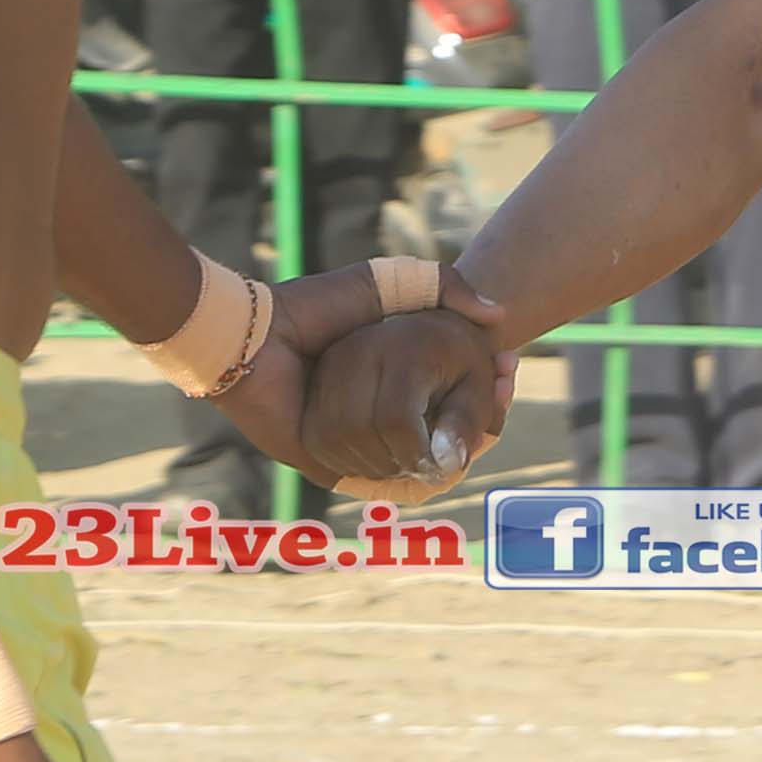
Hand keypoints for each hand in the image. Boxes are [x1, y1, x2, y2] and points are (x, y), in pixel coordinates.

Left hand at [229, 259, 510, 496]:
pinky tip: (441, 450)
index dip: (484, 387)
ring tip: (477, 423)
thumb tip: (497, 314)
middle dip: (478, 416)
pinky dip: (412, 466)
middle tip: (501, 393)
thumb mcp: (385, 284)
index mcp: (390, 379)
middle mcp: (375, 414)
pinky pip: (382, 478)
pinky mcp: (335, 467)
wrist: (256, 343)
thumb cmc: (315, 309)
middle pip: (443, 433)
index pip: (450, 395)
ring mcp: (357, 443)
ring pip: (419, 459)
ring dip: (448, 444)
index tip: (506, 371)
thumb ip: (439, 286)